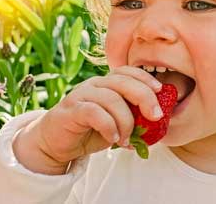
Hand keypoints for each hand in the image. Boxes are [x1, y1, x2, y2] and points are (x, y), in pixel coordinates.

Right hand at [12, 66, 162, 174]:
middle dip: (144, 97)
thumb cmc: (89, 131)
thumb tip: (157, 124)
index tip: (160, 90)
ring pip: (111, 99)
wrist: (55, 143)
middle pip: (123, 82)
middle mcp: (94, 84)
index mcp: (106, 83)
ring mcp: (81, 95)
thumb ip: (133, 119)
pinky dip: (109, 126)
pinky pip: (94, 113)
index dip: (145, 78)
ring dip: (126, 121)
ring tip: (127, 138)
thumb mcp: (116, 123)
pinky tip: (113, 138)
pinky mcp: (71, 110)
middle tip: (156, 116)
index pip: (128, 72)